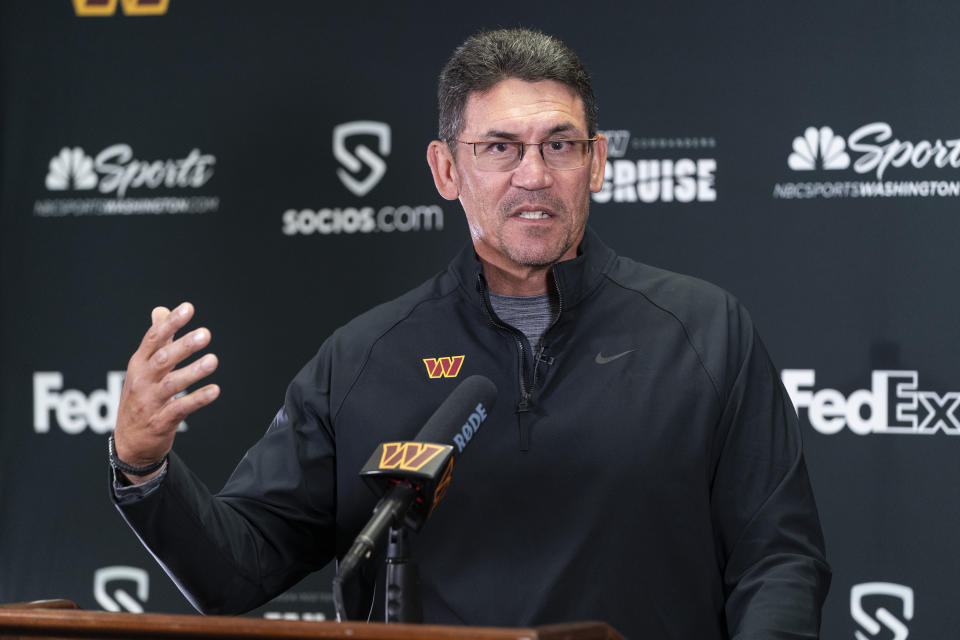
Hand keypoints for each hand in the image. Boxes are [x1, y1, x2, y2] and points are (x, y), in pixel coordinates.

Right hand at [114, 302, 219, 482]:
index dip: (171, 323)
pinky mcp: (160, 421)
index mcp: (139, 364)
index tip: (188, 308)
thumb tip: (161, 310)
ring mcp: (149, 402)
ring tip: (213, 360)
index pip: (154, 339)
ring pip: (172, 384)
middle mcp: (142, 381)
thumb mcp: (142, 367)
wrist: (130, 443)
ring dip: (193, 372)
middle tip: (206, 334)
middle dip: (184, 346)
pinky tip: (215, 390)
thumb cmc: (140, 398)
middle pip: (163, 359)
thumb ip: (156, 340)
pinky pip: (180, 408)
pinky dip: (197, 399)